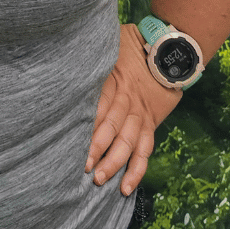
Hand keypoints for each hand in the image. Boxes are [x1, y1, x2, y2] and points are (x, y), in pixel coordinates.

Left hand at [85, 24, 181, 195]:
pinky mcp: (150, 125)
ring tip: (99, 179)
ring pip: (128, 142)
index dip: (86, 124)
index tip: (69, 141)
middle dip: (96, 148)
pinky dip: (137, 170)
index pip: (98, 106)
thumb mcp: (107, 42)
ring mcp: (140, 115)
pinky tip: (126, 187)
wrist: (165, 50)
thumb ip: (89, 51)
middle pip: (111, 127)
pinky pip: (145, 150)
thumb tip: (63, 46)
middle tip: (82, 166)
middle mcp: (127, 101)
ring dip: (114, 162)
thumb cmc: (129, 44)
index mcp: (112, 81)